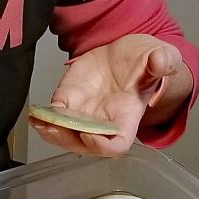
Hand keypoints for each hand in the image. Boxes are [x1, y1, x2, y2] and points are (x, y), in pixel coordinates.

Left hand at [29, 34, 192, 157]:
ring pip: (66, 133)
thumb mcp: (161, 56)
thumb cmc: (146, 60)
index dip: (103, 146)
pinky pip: (55, 116)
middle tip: (55, 129)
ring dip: (52, 133)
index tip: (90, 136)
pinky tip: (35, 114)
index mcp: (128, 116)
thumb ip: (163, 62)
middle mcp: (104, 120)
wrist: (125, 52)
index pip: (117, 144)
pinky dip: (44, 118)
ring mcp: (84, 112)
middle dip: (69, 139)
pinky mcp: (69, 99)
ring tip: (40, 123)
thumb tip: (161, 62)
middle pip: (85, 144)